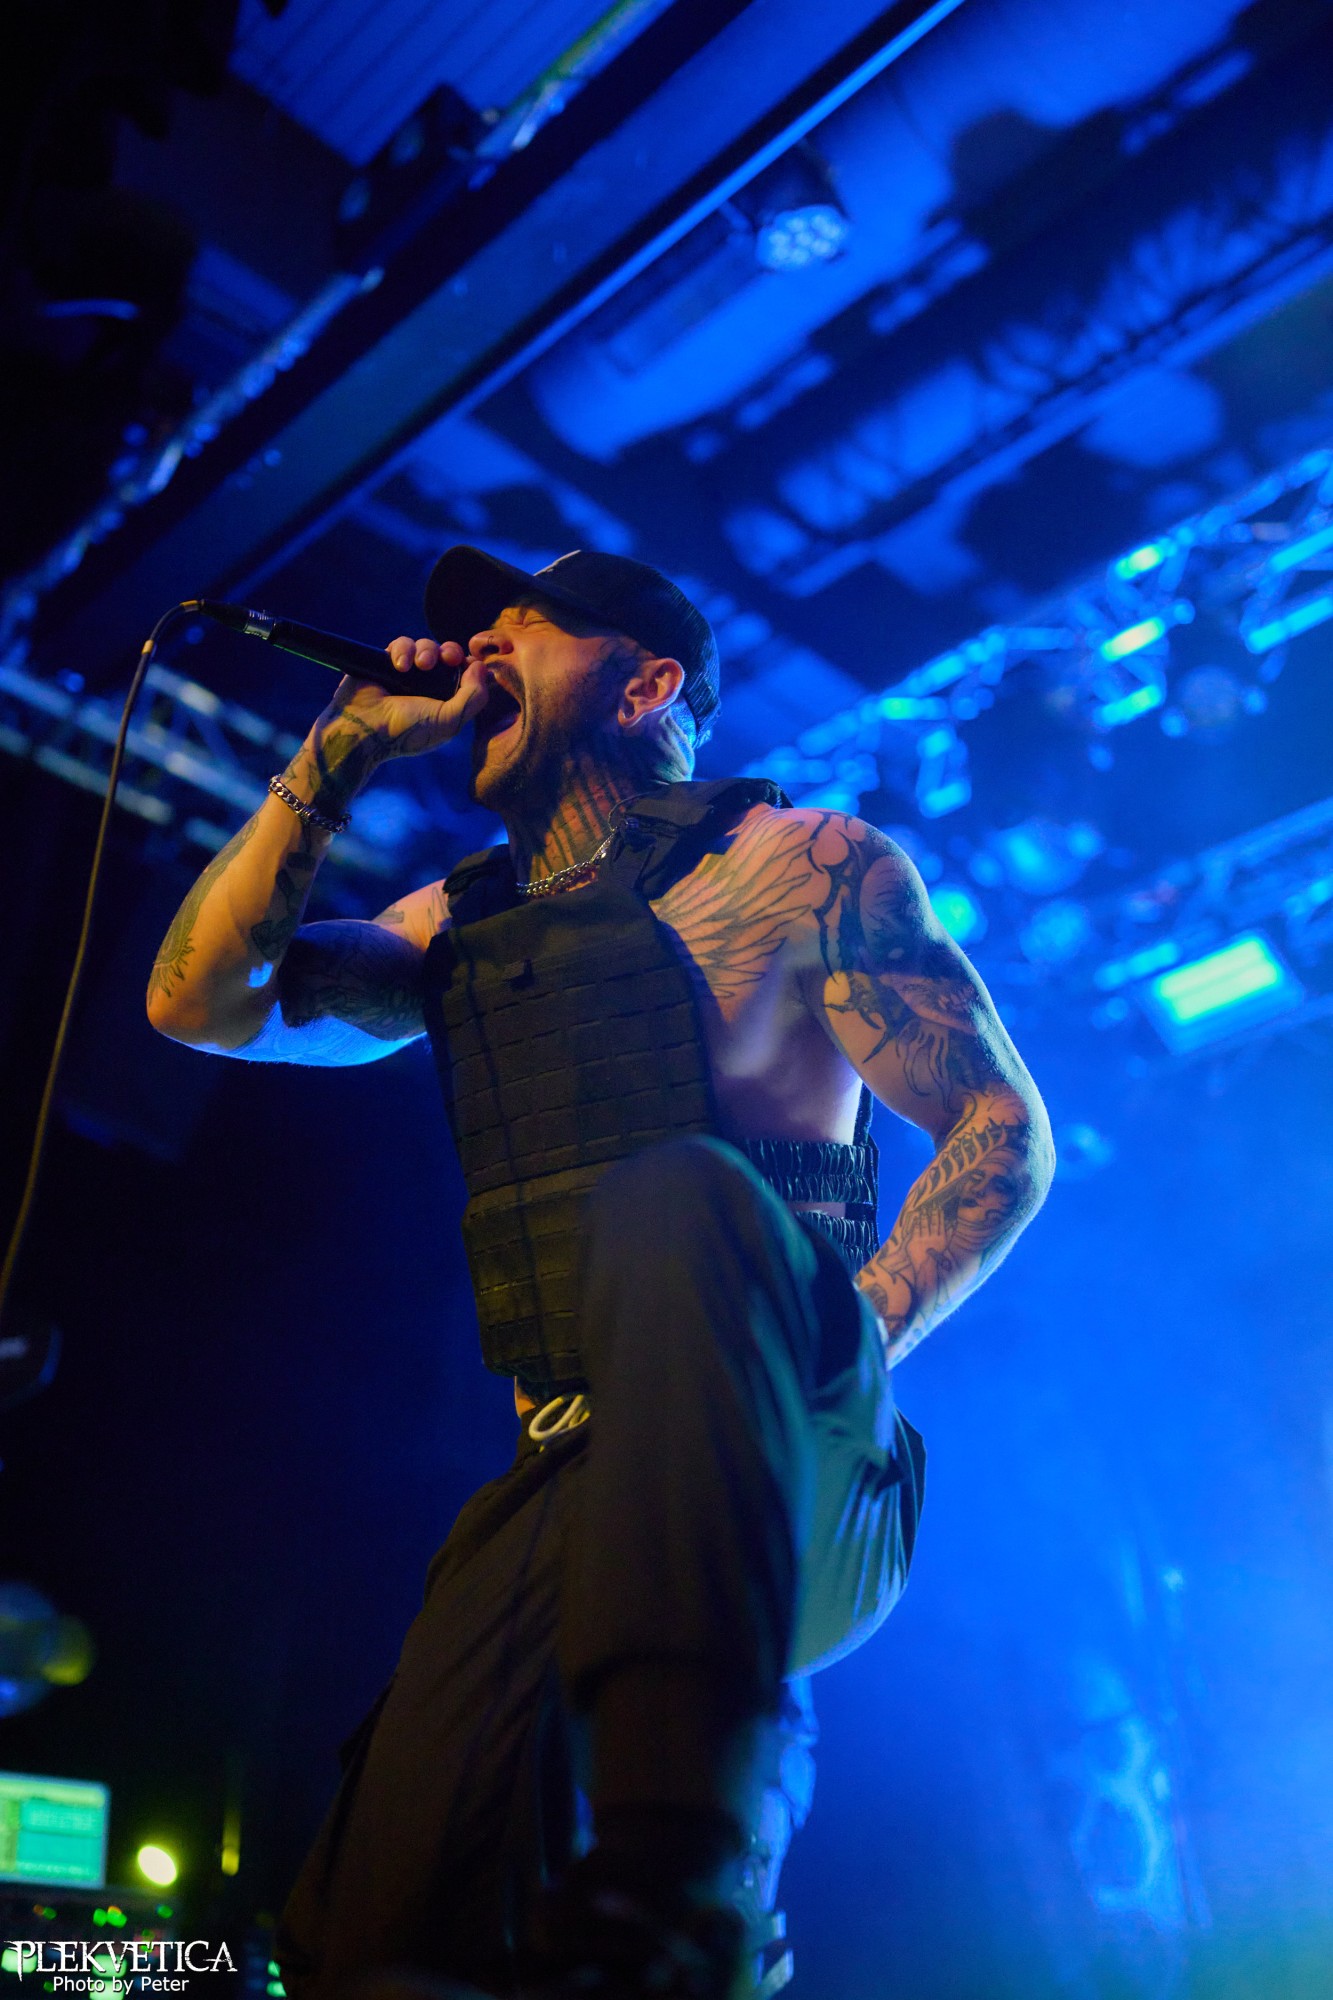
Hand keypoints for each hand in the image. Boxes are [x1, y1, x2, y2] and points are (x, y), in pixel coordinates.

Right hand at [318, 638, 490, 758]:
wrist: (365, 728)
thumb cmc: (408, 731)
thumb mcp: (450, 721)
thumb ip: (474, 697)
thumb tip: (481, 667)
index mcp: (446, 699)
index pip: (466, 672)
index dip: (470, 664)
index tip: (469, 664)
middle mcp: (428, 685)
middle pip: (448, 653)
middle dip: (450, 651)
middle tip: (446, 658)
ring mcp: (407, 673)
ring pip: (425, 645)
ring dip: (426, 651)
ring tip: (419, 665)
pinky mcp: (386, 661)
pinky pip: (402, 644)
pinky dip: (402, 650)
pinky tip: (399, 666)